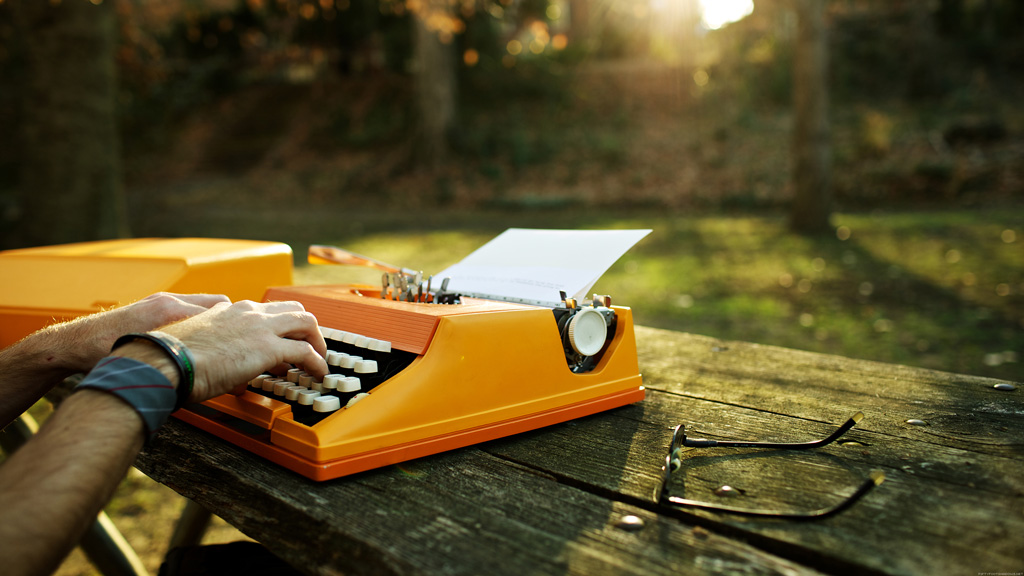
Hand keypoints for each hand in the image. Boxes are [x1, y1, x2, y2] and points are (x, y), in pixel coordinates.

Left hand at [58, 293, 229, 373]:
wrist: (74, 345)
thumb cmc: (103, 353)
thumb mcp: (146, 359)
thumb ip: (180, 359)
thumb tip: (212, 370)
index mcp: (168, 310)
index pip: (219, 309)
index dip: (237, 326)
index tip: (247, 342)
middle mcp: (168, 303)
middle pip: (218, 304)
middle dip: (233, 322)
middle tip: (243, 342)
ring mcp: (162, 303)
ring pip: (205, 307)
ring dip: (217, 322)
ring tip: (224, 343)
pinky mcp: (155, 308)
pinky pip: (189, 310)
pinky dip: (199, 323)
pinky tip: (198, 341)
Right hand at [158, 300, 327, 402]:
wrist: (167, 361)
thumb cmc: (172, 358)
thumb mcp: (196, 344)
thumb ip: (215, 349)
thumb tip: (229, 373)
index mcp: (228, 309)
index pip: (263, 311)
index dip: (276, 329)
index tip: (280, 345)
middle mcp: (247, 312)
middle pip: (291, 309)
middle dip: (304, 328)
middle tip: (308, 348)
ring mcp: (260, 327)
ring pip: (305, 322)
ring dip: (316, 341)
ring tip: (319, 360)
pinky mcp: (268, 347)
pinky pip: (305, 352)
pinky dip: (317, 362)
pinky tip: (318, 374)